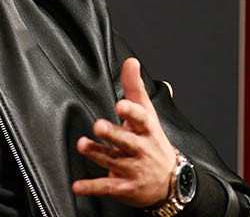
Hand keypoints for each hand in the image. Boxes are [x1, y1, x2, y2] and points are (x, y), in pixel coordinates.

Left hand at [72, 58, 176, 206]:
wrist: (171, 182)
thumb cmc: (152, 141)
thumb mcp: (147, 114)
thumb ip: (134, 87)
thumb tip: (130, 62)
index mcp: (146, 130)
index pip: (140, 119)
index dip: (131, 112)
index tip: (121, 105)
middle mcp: (140, 149)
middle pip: (126, 141)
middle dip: (113, 134)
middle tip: (98, 126)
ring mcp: (133, 169)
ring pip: (113, 161)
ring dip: (97, 153)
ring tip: (82, 145)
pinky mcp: (125, 187)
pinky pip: (107, 187)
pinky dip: (91, 187)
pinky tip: (78, 186)